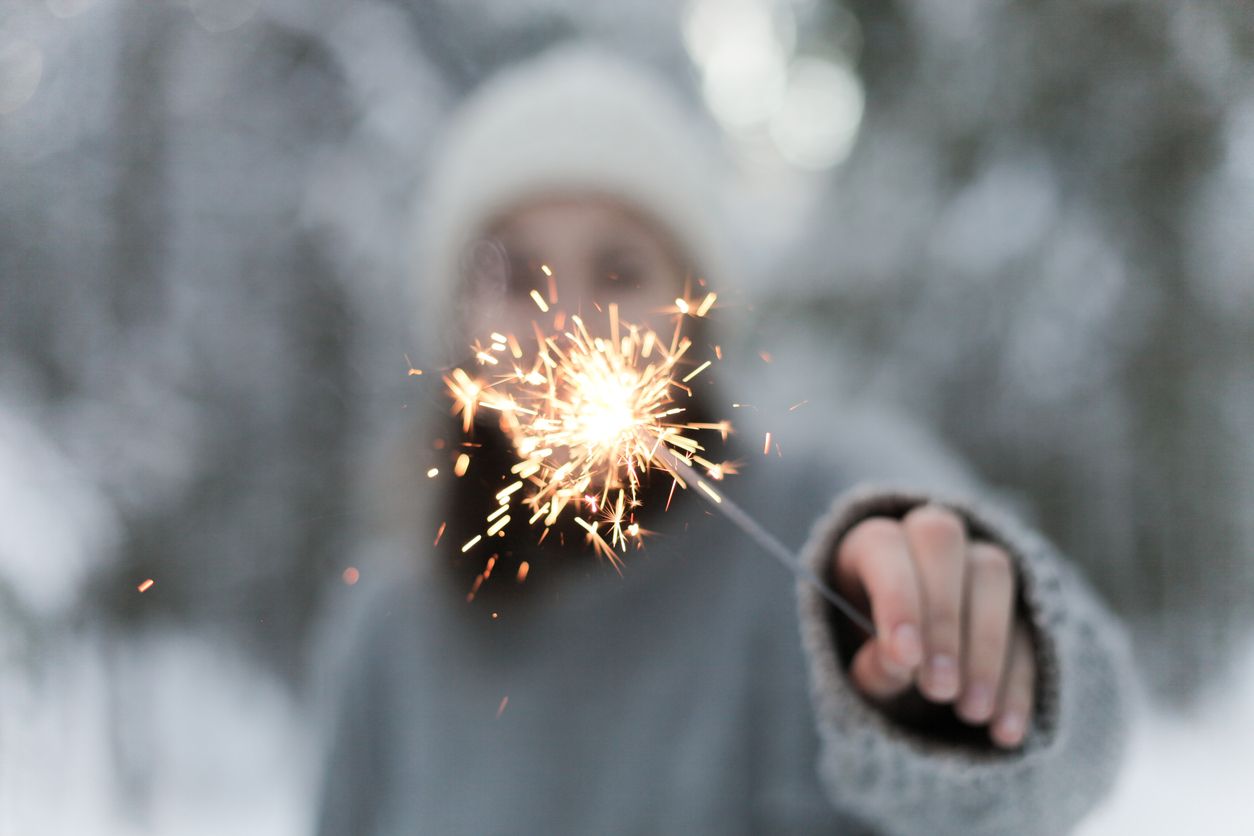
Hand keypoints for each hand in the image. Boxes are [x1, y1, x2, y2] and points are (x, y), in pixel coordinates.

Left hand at [833, 505, 1034, 747]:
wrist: (905, 674)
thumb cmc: (868, 661)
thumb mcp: (855, 669)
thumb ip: (870, 666)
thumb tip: (897, 663)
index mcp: (868, 545)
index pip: (882, 545)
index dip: (897, 598)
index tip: (905, 658)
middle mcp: (922, 539)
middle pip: (941, 540)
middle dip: (943, 617)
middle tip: (940, 691)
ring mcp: (974, 559)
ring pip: (992, 571)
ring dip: (986, 645)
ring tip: (971, 713)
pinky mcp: (1018, 597)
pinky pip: (1028, 624)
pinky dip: (1018, 681)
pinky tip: (1004, 729)